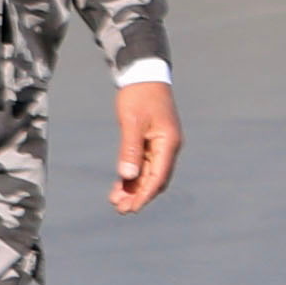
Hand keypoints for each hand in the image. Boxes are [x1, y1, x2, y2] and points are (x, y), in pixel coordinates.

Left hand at [110, 77, 181, 212]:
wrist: (143, 75)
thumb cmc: (139, 96)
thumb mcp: (132, 122)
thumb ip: (130, 149)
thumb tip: (128, 176)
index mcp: (169, 142)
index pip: (159, 176)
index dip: (146, 194)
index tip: (132, 208)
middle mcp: (168, 147)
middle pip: (156, 179)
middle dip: (139, 195)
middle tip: (120, 209)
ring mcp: (160, 145)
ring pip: (149, 174)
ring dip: (135, 188)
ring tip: (116, 201)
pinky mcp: (151, 142)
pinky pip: (143, 165)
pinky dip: (133, 177)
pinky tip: (119, 186)